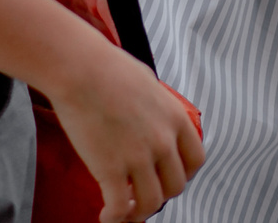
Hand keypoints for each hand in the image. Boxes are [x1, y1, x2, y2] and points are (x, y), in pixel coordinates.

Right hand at [50, 46, 205, 219]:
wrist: (81, 70)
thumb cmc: (108, 69)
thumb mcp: (149, 84)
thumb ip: (157, 108)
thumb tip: (153, 117)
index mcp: (175, 118)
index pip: (195, 160)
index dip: (182, 174)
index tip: (167, 176)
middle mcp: (163, 141)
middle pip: (176, 186)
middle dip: (160, 194)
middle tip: (142, 193)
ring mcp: (139, 157)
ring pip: (150, 203)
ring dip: (137, 213)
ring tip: (123, 212)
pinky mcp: (111, 169)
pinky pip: (119, 207)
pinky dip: (114, 219)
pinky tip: (105, 217)